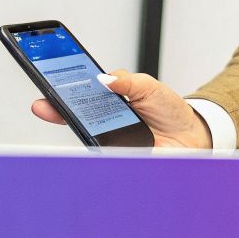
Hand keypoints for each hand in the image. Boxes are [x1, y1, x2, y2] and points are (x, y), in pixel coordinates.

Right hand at [30, 69, 213, 149]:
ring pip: (86, 137)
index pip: (79, 95)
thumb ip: (127, 81)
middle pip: (75, 117)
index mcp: (109, 102)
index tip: (46, 84)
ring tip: (64, 115)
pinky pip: (104, 157)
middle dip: (57, 109)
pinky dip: (98, 150)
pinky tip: (94, 141)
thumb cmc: (170, 111)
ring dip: (77, 126)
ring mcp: (111, 142)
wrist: (192, 137)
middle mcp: (106, 123)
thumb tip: (105, 78)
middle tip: (46, 103)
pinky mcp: (120, 159)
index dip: (60, 91)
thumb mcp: (149, 86)